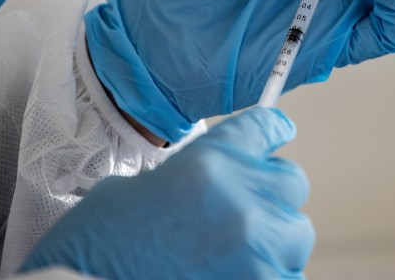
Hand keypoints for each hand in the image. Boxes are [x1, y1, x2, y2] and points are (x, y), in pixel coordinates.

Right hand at [20, 107, 313, 279]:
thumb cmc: (98, 248)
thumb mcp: (134, 190)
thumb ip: (191, 176)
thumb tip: (219, 181)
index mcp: (207, 165)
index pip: (262, 129)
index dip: (272, 130)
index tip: (279, 131)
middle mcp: (240, 202)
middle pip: (290, 182)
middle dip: (268, 194)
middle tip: (241, 211)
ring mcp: (255, 252)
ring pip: (296, 233)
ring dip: (272, 240)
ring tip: (233, 253)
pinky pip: (290, 276)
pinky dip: (270, 274)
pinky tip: (235, 273)